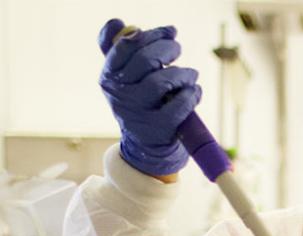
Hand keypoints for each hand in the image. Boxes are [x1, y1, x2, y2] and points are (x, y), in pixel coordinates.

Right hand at [97, 18, 200, 176]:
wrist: (145, 144)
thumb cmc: (139, 102)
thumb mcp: (123, 77)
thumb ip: (118, 48)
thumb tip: (119, 23)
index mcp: (109, 75)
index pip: (125, 46)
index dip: (151, 34)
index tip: (170, 31)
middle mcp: (118, 93)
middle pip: (145, 60)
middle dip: (169, 49)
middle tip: (178, 50)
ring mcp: (136, 111)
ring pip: (162, 82)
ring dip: (183, 74)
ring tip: (190, 76)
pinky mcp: (157, 127)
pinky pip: (178, 105)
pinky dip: (191, 95)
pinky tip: (194, 92)